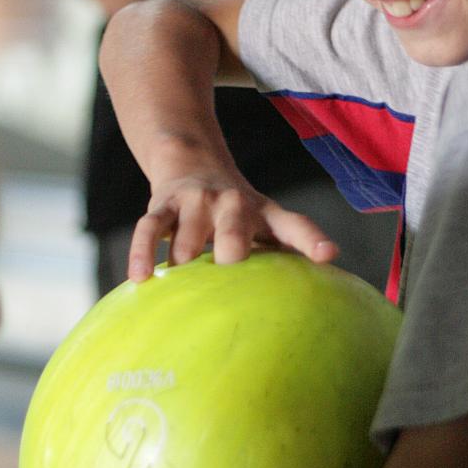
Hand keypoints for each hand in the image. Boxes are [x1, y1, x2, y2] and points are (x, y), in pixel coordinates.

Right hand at [127, 170, 338, 281]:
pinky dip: (143, 254)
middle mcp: (233, 203)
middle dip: (230, 256)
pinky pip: (149, 230)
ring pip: (187, 241)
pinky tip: (140, 279)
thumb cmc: (236, 213)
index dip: (312, 240)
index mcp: (265, 213)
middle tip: (226, 283)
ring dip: (183, 268)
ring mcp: (196, 202)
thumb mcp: (265, 226)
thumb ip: (282, 258)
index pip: (294, 225)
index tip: (327, 255)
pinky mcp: (163, 204)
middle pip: (233, 231)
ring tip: (179, 297)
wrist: (192, 161)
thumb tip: (305, 305)